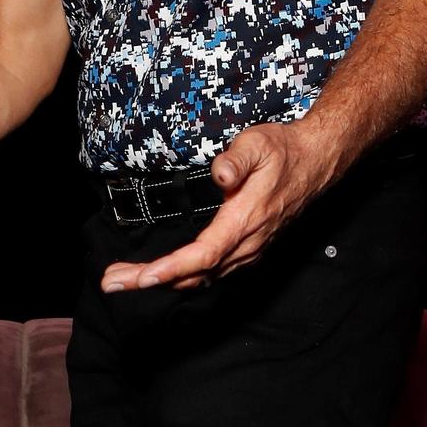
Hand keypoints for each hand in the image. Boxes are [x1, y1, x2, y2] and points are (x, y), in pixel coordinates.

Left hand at [99, 118, 338, 293]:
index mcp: (244, 221)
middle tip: (111, 282)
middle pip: (193, 274)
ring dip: (162, 281)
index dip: (171, 269)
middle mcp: (246, 244)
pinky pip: (211, 273)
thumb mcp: (258, 143)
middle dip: (149, 280)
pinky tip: (161, 275)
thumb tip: (220, 175)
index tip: (142, 279)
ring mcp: (247, 250)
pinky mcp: (247, 250)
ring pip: (201, 278)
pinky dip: (182, 277)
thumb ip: (237, 159)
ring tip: (123, 279)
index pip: (202, 255)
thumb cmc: (283, 151)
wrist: (315, 162)